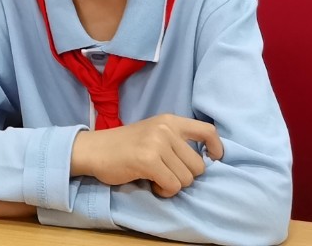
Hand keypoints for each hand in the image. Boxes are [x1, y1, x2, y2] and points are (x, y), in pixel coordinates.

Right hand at [70, 114, 224, 196]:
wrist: (95, 150)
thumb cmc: (126, 146)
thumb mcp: (154, 134)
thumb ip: (176, 141)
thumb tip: (205, 161)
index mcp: (169, 120)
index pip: (207, 131)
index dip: (217, 148)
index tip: (213, 159)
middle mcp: (166, 129)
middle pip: (199, 166)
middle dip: (185, 176)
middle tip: (165, 173)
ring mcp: (157, 143)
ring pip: (187, 179)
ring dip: (173, 185)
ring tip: (156, 177)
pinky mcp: (148, 160)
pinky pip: (172, 186)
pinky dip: (164, 191)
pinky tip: (152, 183)